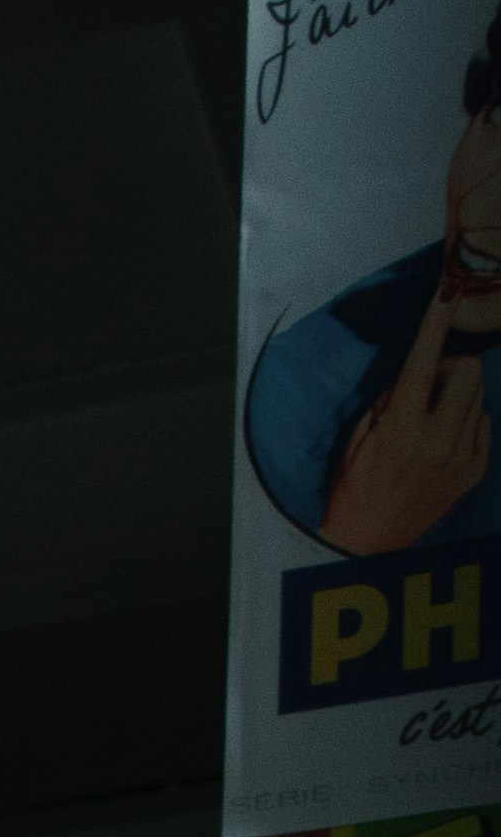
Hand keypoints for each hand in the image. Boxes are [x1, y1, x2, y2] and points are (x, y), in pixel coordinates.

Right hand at [329, 312, 491, 554]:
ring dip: (457, 396)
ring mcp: (460, 459)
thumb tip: (417, 374)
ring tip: (431, 419)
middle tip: (430, 385)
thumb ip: (390, 401)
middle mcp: (438, 441)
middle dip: (452, 367)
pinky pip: (482, 425)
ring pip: (478, 397)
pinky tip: (443, 441)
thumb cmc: (353, 491)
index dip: (438, 320)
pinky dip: (465, 422)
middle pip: (469, 371)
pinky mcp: (473, 473)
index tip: (450, 290)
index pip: (424, 360)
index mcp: (402, 429)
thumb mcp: (360, 439)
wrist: (365, 546)